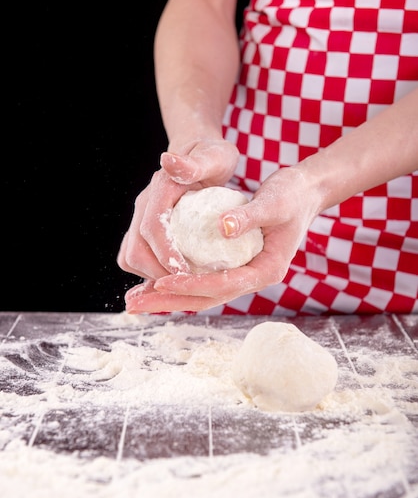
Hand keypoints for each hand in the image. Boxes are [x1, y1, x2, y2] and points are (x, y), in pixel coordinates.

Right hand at [117, 138, 238, 280]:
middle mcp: (144, 205)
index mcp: (159, 189)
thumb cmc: (211, 156)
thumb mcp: (213, 156)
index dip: (166, 255)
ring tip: (183, 284)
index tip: (186, 273)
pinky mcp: (143, 230)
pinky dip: (151, 273)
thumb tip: (167, 160)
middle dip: (158, 273)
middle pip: (135, 250)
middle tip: (188, 285)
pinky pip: (137, 257)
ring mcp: (141, 218)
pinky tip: (175, 279)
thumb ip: (194, 163)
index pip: (152, 229)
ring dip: (152, 276)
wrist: (199, 155)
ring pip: (131, 257)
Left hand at [124, 166, 320, 312]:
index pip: (224, 285)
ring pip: (202, 294)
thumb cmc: (292, 195)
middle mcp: (254, 278)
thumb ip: (249, 216)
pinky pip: (203, 280)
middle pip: (208, 299)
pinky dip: (178, 283)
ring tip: (135, 300)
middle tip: (134, 304)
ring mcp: (244, 274)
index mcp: (267, 270)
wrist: (304, 192)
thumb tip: (222, 227)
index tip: (162, 282)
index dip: (191, 285)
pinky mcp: (234, 266)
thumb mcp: (274, 201)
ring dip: (169, 297)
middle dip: (169, 302)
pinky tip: (154, 283)